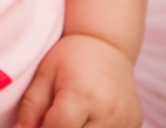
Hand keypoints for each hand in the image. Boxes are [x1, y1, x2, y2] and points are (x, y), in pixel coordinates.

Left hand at [15, 34, 142, 127]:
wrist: (109, 45)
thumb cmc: (71, 57)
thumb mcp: (45, 74)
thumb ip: (30, 107)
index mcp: (82, 97)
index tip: (36, 123)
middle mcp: (108, 114)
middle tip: (53, 117)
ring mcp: (125, 123)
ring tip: (70, 117)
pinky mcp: (134, 126)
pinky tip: (86, 120)